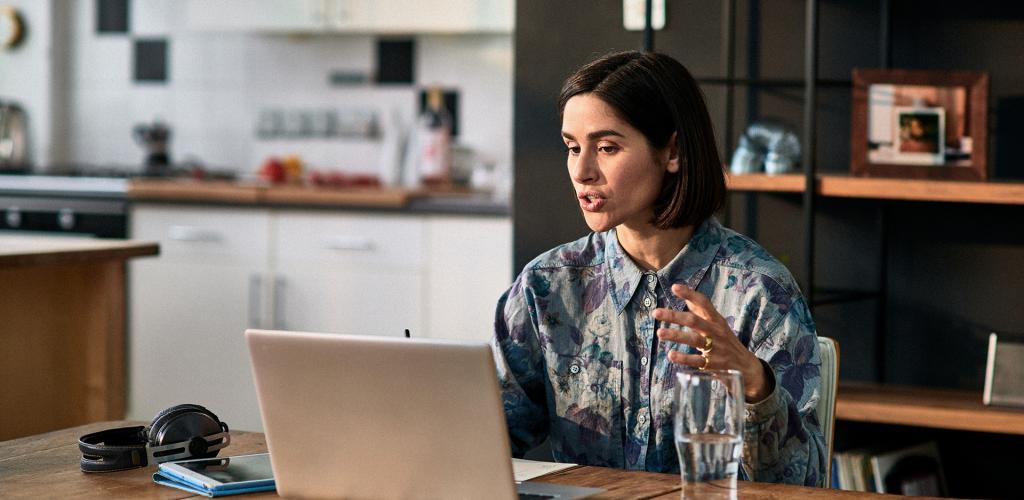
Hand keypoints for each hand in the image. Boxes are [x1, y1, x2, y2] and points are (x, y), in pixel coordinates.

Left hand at [653, 284, 769, 401]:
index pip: (704, 303)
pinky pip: (697, 361)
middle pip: (694, 321)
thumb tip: (687, 298)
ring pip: (694, 340)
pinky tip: (671, 355)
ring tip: (659, 333)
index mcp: (716, 320)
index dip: (690, 294)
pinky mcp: (713, 364)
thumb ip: (702, 312)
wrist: (745, 366)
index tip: (674, 287)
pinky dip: (683, 358)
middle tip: (656, 312)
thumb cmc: (726, 341)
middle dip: (675, 316)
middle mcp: (716, 332)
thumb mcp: (718, 324)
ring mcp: (715, 348)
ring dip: (676, 336)